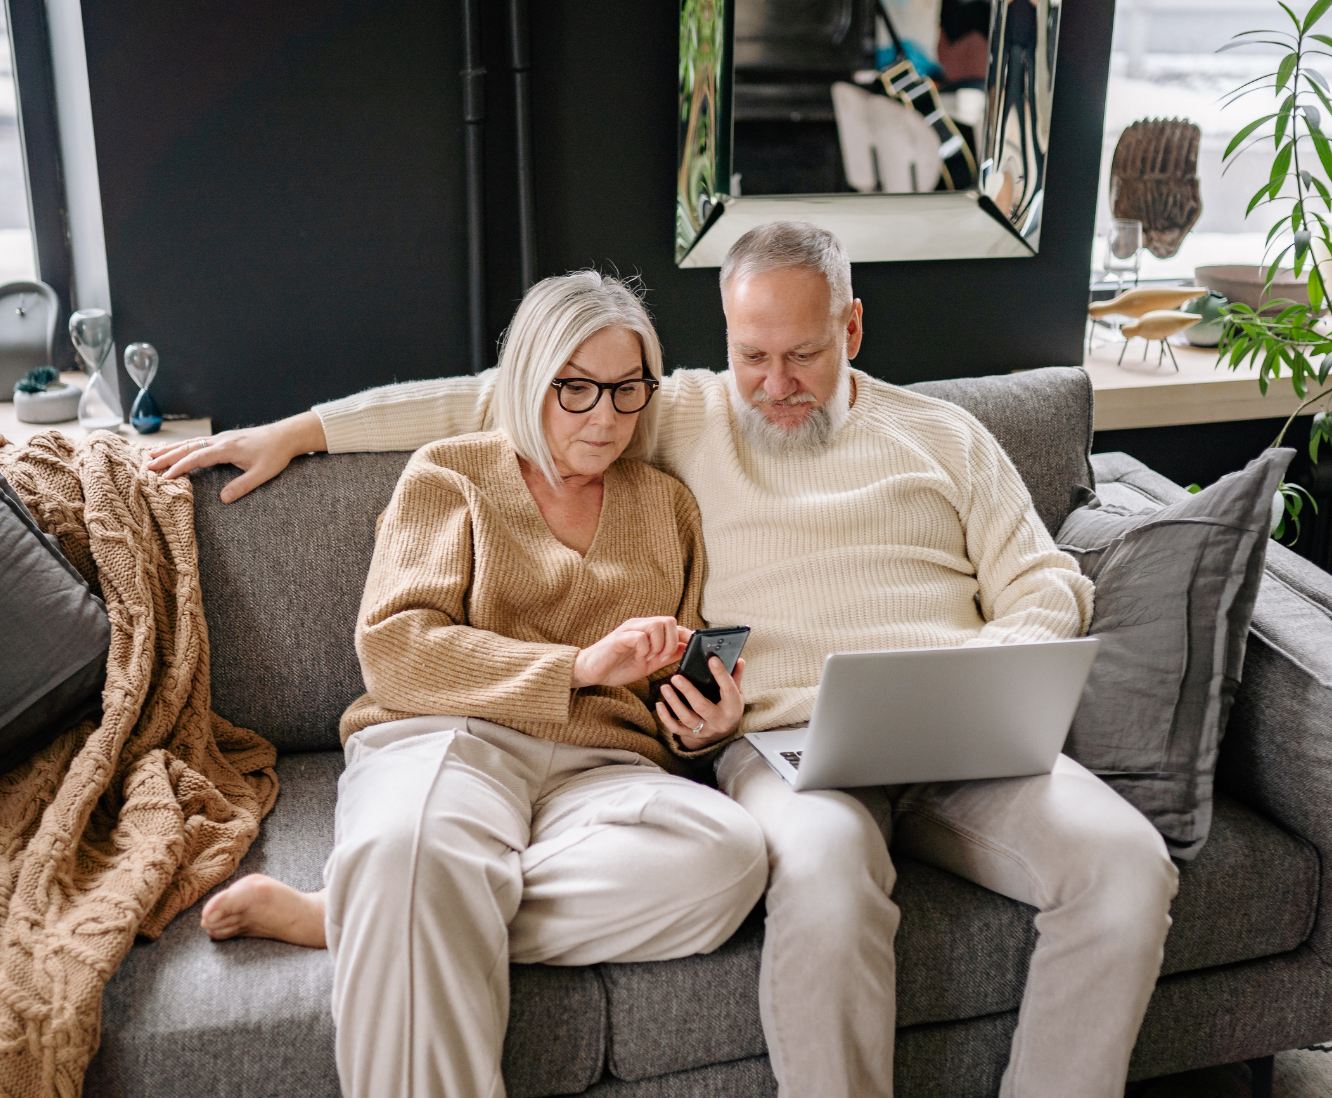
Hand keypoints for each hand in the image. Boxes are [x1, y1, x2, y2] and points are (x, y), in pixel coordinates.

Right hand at [145, 411, 326, 502]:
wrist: (286, 436)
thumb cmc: (276, 455)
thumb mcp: (262, 473)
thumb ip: (243, 486)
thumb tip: (223, 499)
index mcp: (226, 449)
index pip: (196, 458)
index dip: (179, 468)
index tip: (165, 478)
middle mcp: (220, 441)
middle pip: (187, 448)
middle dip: (166, 457)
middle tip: (146, 466)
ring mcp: (221, 438)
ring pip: (190, 443)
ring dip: (171, 449)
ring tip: (152, 456)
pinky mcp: (224, 439)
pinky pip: (198, 442)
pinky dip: (183, 446)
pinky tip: (177, 450)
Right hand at [572, 618, 689, 688]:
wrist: (592, 672)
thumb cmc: (618, 667)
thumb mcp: (649, 664)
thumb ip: (667, 656)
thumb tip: (686, 649)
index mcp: (648, 631)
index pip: (674, 625)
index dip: (686, 635)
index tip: (690, 649)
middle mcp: (640, 625)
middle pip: (669, 621)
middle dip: (671, 642)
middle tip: (661, 657)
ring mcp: (629, 630)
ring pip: (657, 625)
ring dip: (658, 645)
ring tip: (648, 658)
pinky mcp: (619, 637)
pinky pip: (640, 637)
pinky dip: (643, 650)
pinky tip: (637, 658)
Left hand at [656, 657, 745, 751]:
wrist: (724, 731)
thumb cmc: (729, 706)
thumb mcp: (736, 693)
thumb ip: (735, 677)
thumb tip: (739, 660)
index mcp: (733, 708)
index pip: (728, 689)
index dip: (720, 674)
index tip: (712, 659)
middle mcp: (719, 720)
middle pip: (702, 706)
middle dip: (688, 691)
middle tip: (676, 677)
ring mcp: (705, 729)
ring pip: (687, 718)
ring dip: (674, 702)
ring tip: (665, 687)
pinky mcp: (692, 735)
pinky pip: (676, 728)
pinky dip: (666, 718)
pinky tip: (659, 704)